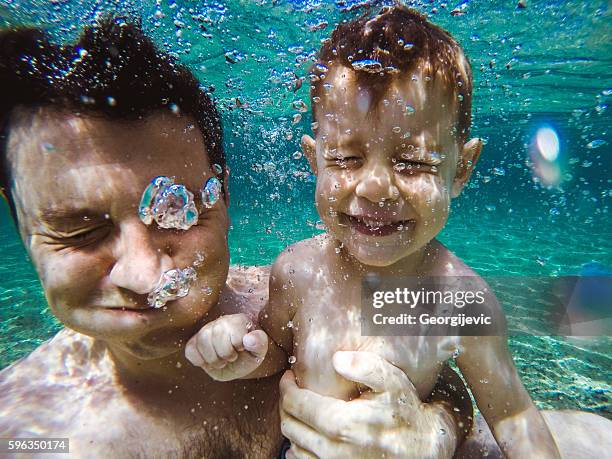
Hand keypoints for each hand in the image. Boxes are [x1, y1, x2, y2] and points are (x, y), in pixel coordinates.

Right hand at [185, 313, 267, 380]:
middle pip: (215, 333)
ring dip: (212, 357)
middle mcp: (221, 322)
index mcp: (238, 321)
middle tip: (231, 358)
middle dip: (224, 353)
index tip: (241, 350)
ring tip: (221, 362)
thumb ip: (259, 343)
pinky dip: (198, 359)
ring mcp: (206, 331)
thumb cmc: (250, 355)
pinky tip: (208, 362)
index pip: (232, 327)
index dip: (237, 345)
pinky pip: (190, 349)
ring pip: (201, 339)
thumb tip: (249, 339)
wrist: (238, 364)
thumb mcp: (259, 351)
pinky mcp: (195, 342)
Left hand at [280, 351, 458, 458]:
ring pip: (294, 446)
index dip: (287, 389)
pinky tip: (306, 433)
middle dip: (286, 405)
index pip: (298, 405)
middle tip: (291, 390)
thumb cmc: (405, 410)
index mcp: (344, 424)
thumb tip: (337, 358)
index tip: (289, 377)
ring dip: (292, 425)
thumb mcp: (391, 382)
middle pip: (291, 426)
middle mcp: (335, 451)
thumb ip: (365, 366)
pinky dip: (298, 448)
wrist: (422, 447)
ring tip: (299, 408)